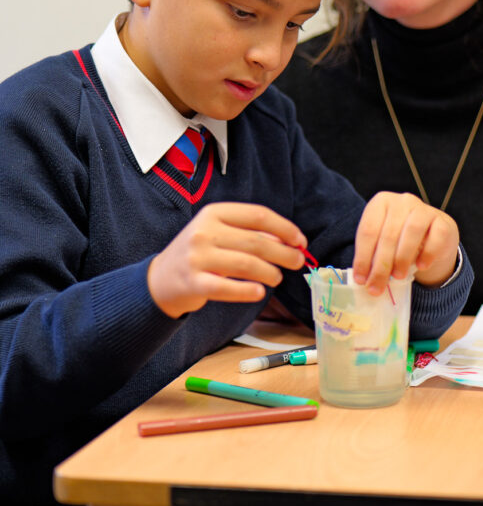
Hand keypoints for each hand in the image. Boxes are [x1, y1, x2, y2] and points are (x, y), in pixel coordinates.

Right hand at [147, 202, 306, 317]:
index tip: (300, 240)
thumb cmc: (199, 253)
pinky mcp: (193, 282)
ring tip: (277, 278)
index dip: (284, 228)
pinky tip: (260, 292)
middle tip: (297, 262)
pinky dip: (247, 291)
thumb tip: (287, 240)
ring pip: (246, 264)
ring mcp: (197, 257)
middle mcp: (204, 231)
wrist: (159, 279)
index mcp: (214, 213)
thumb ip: (249, 233)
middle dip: (283, 253)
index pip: (258, 215)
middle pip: (256, 241)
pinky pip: (227, 287)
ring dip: (269, 272)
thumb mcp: (219, 233)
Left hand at [352, 192, 459, 295]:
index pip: (368, 230)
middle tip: (377, 287)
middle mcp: (402, 201)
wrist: (432, 237)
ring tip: (398, 276)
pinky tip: (421, 266)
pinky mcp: (443, 221)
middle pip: (388, 234)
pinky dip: (427, 253)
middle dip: (381, 265)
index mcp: (381, 202)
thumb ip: (373, 257)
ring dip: (402, 257)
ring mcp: (424, 209)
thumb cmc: (400, 240)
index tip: (361, 280)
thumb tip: (363, 280)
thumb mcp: (382, 244)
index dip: (363, 257)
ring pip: (412, 231)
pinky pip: (435, 237)